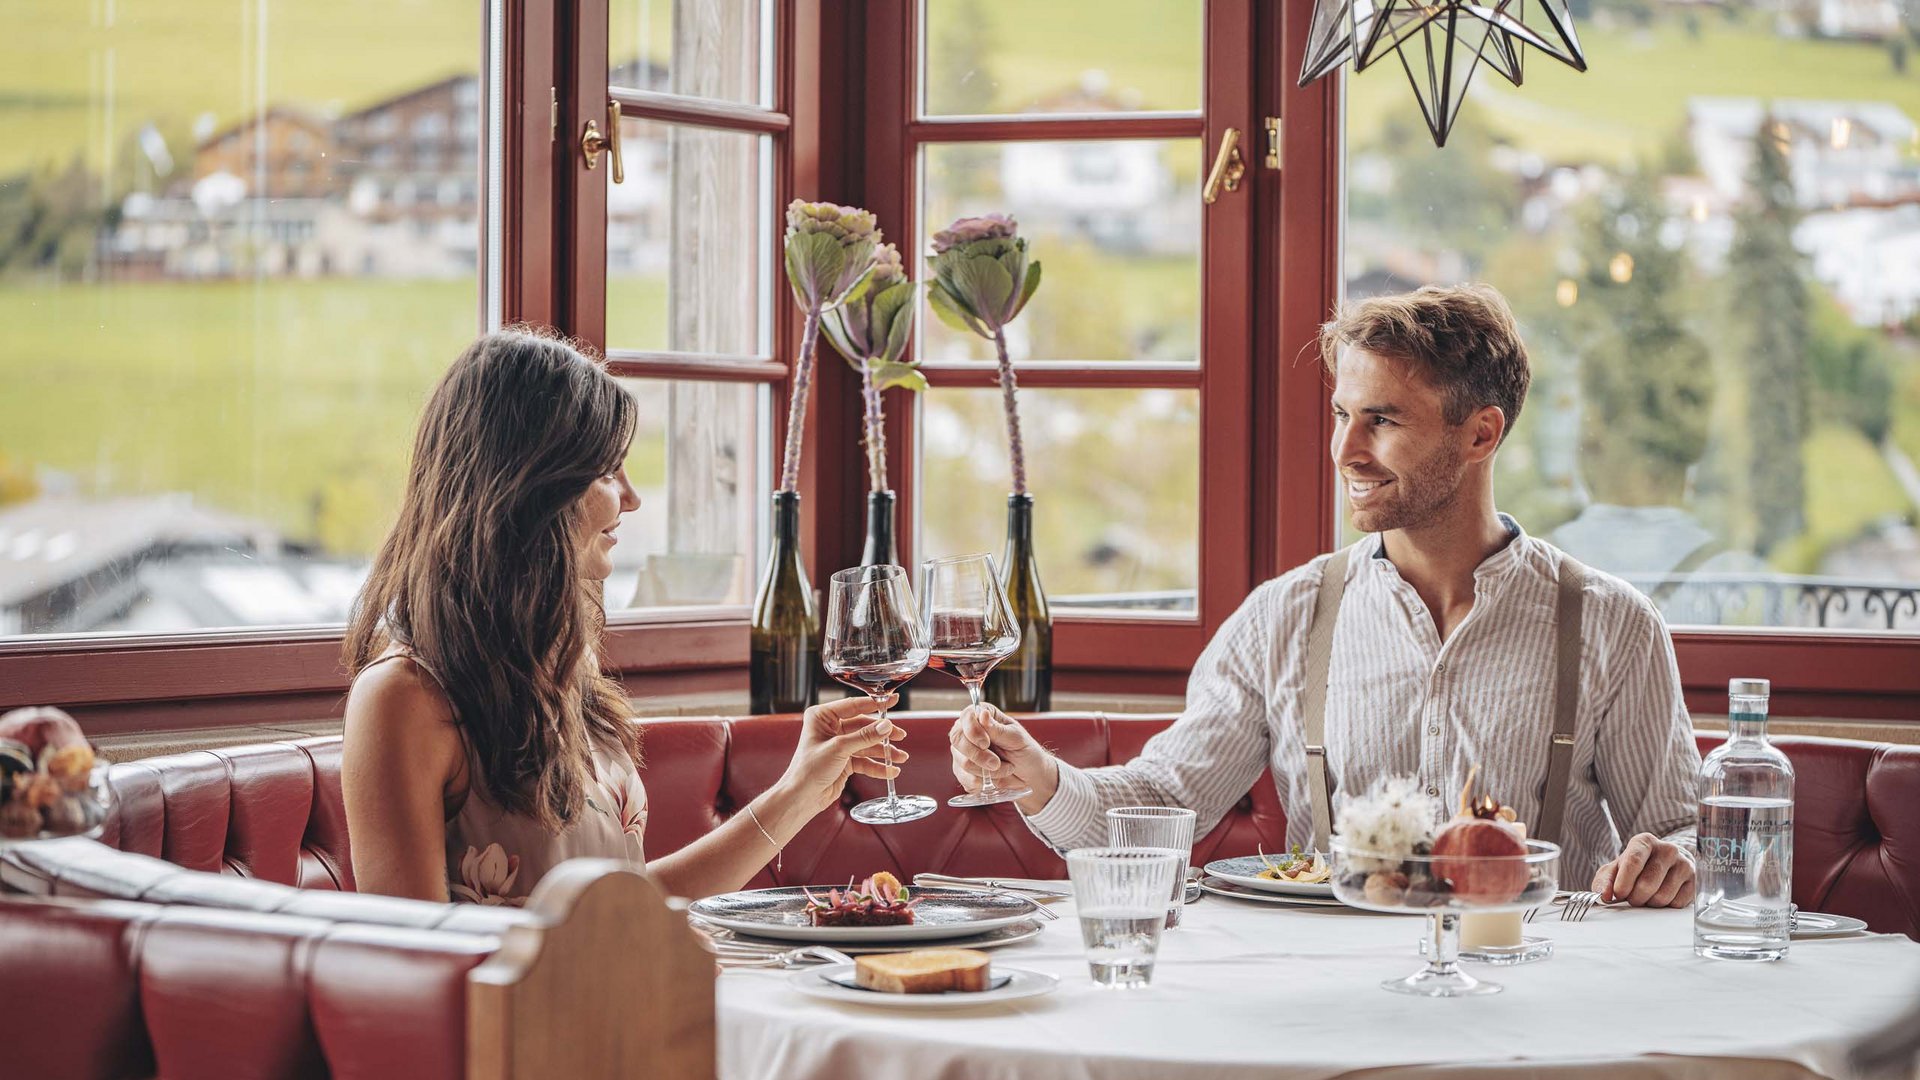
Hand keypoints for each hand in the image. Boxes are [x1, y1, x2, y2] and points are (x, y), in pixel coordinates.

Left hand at [778, 695, 908, 816]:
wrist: (801, 798)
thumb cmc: (808, 770)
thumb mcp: (839, 748)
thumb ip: (864, 737)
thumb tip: (886, 726)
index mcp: (822, 717)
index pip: (853, 706)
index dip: (874, 704)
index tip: (892, 700)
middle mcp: (830, 728)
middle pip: (864, 726)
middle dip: (882, 733)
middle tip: (899, 735)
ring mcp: (838, 745)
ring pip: (867, 744)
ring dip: (883, 751)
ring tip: (900, 757)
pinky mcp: (844, 761)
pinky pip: (865, 760)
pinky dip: (878, 766)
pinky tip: (890, 770)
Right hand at [947, 704, 1057, 811]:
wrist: (1029, 775)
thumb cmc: (1025, 751)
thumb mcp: (1016, 738)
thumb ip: (997, 729)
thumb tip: (982, 715)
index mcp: (983, 716)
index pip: (966, 716)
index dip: (972, 731)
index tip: (986, 743)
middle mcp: (968, 732)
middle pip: (957, 740)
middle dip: (979, 756)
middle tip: (996, 763)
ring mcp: (963, 752)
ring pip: (963, 762)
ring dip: (988, 771)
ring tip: (1005, 769)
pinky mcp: (962, 771)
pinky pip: (964, 778)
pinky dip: (982, 782)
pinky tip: (994, 779)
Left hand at [1592, 832, 1695, 906]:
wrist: (1665, 865)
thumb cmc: (1636, 868)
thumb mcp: (1615, 869)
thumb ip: (1604, 880)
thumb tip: (1602, 895)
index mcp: (1644, 841)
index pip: (1633, 861)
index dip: (1623, 882)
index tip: (1618, 894)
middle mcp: (1667, 849)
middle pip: (1647, 883)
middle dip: (1635, 897)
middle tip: (1632, 897)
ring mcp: (1684, 864)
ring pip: (1662, 896)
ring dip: (1649, 903)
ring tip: (1646, 895)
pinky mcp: (1695, 881)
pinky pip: (1676, 904)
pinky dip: (1665, 907)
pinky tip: (1662, 896)